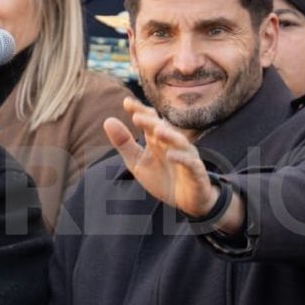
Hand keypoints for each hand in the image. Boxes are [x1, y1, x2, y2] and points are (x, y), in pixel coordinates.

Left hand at [104, 97, 220, 217]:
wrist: (186, 202)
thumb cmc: (162, 179)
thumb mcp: (138, 162)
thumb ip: (124, 143)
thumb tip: (108, 120)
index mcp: (158, 140)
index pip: (150, 120)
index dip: (140, 110)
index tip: (126, 102)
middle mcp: (173, 144)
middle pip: (163, 128)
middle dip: (151, 122)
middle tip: (137, 117)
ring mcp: (186, 156)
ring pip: (179, 142)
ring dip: (169, 135)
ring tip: (157, 131)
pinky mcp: (196, 172)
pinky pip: (190, 163)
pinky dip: (181, 158)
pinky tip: (171, 155)